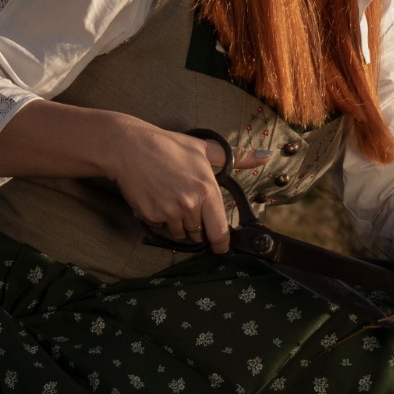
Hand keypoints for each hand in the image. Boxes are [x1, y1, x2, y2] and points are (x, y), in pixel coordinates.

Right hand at [109, 124, 267, 253]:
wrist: (128, 147)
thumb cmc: (169, 146)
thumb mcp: (204, 149)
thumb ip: (237, 157)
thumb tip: (265, 157)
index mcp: (207, 190)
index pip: (220, 230)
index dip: (221, 243)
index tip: (221, 247)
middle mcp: (189, 205)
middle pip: (199, 234)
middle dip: (198, 227)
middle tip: (190, 208)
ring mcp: (168, 212)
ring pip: (180, 233)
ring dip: (179, 224)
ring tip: (172, 200)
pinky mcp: (149, 216)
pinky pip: (160, 228)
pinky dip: (160, 219)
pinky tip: (157, 199)